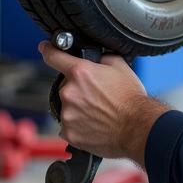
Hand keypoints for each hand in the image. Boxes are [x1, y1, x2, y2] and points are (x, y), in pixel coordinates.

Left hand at [39, 42, 167, 162]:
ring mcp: (68, 114)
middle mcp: (70, 92)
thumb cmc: (131, 99)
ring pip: (67, 107)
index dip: (48, 50)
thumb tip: (96, 57)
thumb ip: (102, 57)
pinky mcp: (70, 133)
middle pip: (65, 86)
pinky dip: (78, 125)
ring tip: (98, 112)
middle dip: (78, 89)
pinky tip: (94, 124)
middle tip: (96, 96)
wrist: (137, 129)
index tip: (45, 48)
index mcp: (80, 72)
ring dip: (78, 108)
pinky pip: (68, 126)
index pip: (54, 56)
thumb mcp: (120, 66)